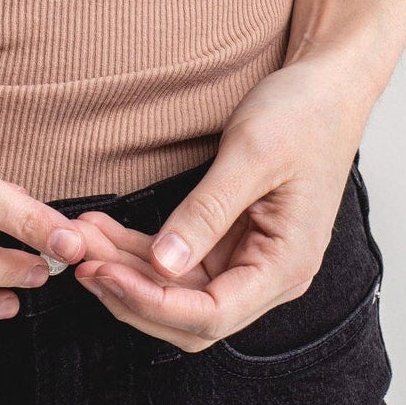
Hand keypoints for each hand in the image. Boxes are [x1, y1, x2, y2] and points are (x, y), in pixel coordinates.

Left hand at [71, 55, 374, 352]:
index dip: (152, 302)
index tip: (103, 272)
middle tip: (78, 257)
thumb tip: (163, 263)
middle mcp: (267, 275)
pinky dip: (140, 250)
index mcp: (284, 266)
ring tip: (80, 239)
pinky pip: (180, 260)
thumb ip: (208, 212)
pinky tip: (105, 229)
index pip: (210, 315)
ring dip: (127, 270)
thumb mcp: (252, 155)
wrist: (327, 88)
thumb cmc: (303, 115)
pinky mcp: (232, 240)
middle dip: (130, 291)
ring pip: (178, 290)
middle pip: (189, 315)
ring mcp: (249, 260)